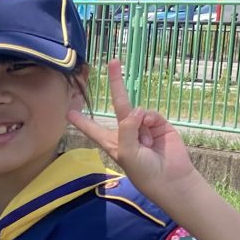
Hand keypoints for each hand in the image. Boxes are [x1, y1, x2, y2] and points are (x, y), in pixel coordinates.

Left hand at [68, 61, 201, 207]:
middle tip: (113, 61)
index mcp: (112, 141)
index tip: (69, 111)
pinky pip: (151, 114)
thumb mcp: (126, 152)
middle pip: (118, 103)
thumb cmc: (143, 171)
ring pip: (138, 111)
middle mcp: (126, 131)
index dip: (82, 120)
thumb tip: (136, 109)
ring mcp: (143, 126)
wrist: (170, 178)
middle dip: (116, 83)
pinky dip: (151, 121)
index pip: (93, 129)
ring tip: (146, 145)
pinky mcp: (158, 124)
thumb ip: (126, 129)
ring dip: (141, 126)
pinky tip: (153, 136)